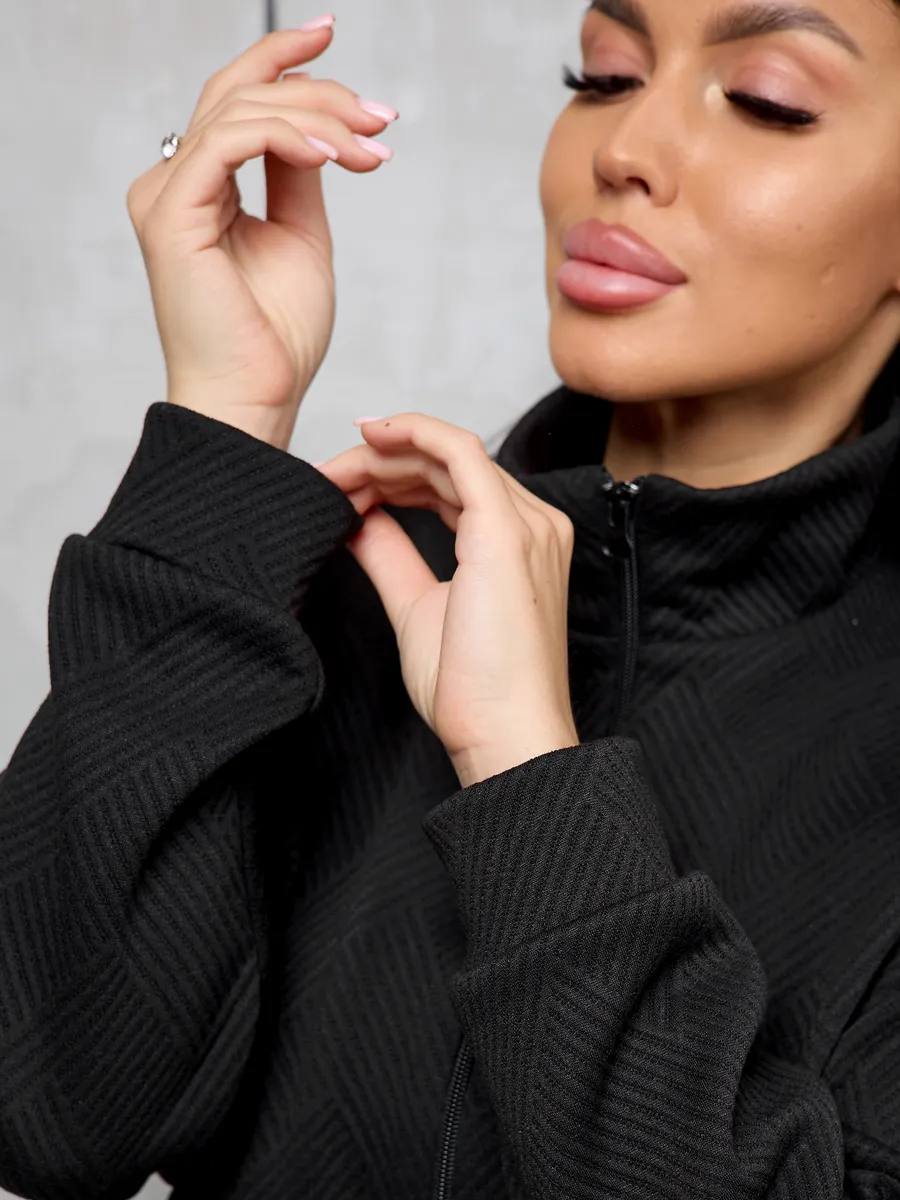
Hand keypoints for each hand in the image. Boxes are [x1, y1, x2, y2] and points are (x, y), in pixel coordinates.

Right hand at [126, 22, 397, 449]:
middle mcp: (175, 185)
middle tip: (381, 118)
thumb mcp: (303, 236)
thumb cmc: (277, 338)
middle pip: (242, 94)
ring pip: (241, 108)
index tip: (333, 37)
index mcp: (201, 190)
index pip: (237, 101)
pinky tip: (336, 156)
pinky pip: (231, 139)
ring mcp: (167, 196)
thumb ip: (300, 176)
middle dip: (321, 91)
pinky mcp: (172, 212)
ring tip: (370, 144)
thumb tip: (320, 129)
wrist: (258, 399)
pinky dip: (290, 136)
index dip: (284, 59)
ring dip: (319, 115)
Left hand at [315, 414, 580, 786]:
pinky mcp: (506, 529)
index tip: (340, 488)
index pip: (450, 486)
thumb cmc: (473, 691)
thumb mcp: (416, 607)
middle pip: (446, 465)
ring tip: (334, 470)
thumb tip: (362, 521)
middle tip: (325, 476)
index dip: (391, 478)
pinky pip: (458, 451)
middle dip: (379, 464)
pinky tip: (371, 436)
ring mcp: (524, 523)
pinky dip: (413, 433)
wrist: (503, 734)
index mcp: (515, 544)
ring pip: (447, 453)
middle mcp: (531, 525)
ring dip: (384, 454)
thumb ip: (392, 557)